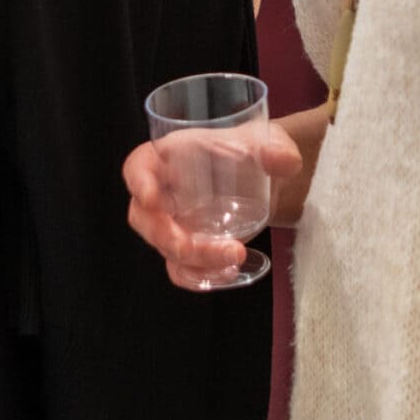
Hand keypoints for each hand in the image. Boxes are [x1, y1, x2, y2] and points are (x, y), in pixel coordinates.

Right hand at [123, 121, 302, 288]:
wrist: (267, 179)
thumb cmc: (254, 151)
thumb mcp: (270, 141)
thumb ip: (276, 148)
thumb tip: (281, 158)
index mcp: (173, 157)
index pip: (139, 166)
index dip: (138, 181)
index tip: (151, 197)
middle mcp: (166, 192)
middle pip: (144, 218)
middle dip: (164, 236)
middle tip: (192, 246)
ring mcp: (176, 224)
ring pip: (164, 248)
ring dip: (191, 261)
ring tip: (234, 256)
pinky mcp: (191, 248)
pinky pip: (182, 270)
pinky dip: (199, 278)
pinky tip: (229, 272)